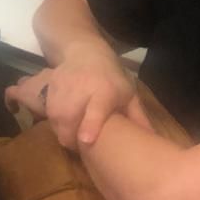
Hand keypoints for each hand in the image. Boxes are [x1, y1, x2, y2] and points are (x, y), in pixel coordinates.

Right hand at [5, 48, 150, 147]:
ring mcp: (64, 83)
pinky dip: (51, 120)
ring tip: (67, 138)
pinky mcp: (51, 83)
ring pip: (55, 112)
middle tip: (75, 148)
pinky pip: (46, 106)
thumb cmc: (112, 78)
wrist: (86, 52)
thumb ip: (137, 118)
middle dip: (68, 135)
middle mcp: (83, 86)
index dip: (91, 124)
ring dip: (59, 129)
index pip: (97, 108)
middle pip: (69, 114)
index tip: (85, 141)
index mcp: (106, 91)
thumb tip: (153, 141)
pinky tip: (58, 124)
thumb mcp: (128, 94)